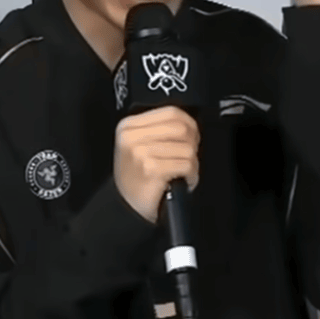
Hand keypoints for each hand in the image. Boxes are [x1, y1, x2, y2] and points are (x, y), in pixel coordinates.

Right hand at [114, 106, 200, 223]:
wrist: (126, 206)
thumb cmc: (137, 176)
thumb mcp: (139, 145)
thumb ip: (159, 128)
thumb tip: (189, 122)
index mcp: (129, 126)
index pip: (171, 112)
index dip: (189, 124)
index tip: (191, 137)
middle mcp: (132, 137)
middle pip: (182, 128)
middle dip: (192, 143)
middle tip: (188, 157)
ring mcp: (141, 153)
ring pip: (187, 147)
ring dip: (192, 163)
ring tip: (183, 171)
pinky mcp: (152, 169)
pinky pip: (187, 164)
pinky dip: (192, 174)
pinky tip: (183, 180)